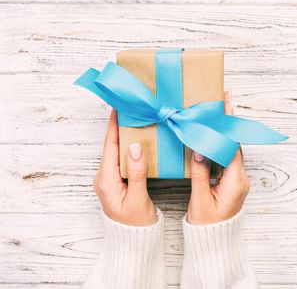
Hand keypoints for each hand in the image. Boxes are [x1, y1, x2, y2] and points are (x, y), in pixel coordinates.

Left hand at [92, 109, 156, 225]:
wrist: (133, 241)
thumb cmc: (136, 224)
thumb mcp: (138, 199)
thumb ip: (137, 173)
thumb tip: (135, 147)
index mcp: (106, 180)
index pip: (110, 147)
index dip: (114, 126)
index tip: (118, 108)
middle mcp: (104, 178)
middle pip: (112, 146)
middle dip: (120, 127)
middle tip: (130, 109)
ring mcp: (110, 180)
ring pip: (117, 152)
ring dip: (125, 136)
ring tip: (135, 119)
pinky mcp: (117, 182)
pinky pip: (122, 159)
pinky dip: (129, 147)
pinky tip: (138, 140)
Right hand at [188, 91, 250, 223]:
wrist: (216, 242)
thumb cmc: (208, 226)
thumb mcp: (200, 200)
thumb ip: (201, 175)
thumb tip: (198, 151)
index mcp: (236, 181)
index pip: (232, 146)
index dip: (227, 125)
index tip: (225, 105)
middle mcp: (240, 177)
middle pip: (234, 143)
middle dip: (228, 121)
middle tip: (223, 99)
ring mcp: (237, 179)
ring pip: (231, 149)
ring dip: (224, 130)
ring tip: (217, 110)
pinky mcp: (232, 181)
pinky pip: (227, 157)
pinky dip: (220, 143)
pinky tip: (212, 133)